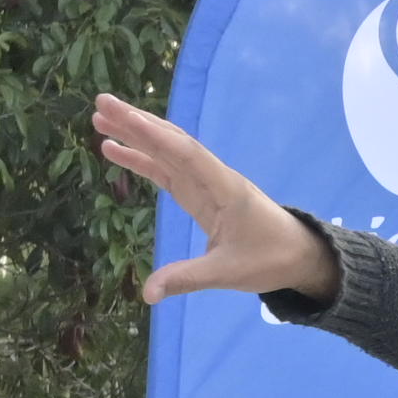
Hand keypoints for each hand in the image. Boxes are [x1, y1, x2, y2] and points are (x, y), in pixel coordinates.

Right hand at [95, 94, 340, 307]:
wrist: (298, 255)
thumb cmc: (269, 260)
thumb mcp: (227, 273)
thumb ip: (186, 278)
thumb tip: (147, 295)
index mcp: (225, 188)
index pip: (185, 154)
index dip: (153, 135)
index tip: (123, 116)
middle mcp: (214, 177)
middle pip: (172, 142)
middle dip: (137, 122)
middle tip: (100, 102)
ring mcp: (206, 182)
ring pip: (167, 151)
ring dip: (135, 135)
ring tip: (99, 118)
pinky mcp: (199, 192)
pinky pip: (167, 169)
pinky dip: (142, 159)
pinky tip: (115, 150)